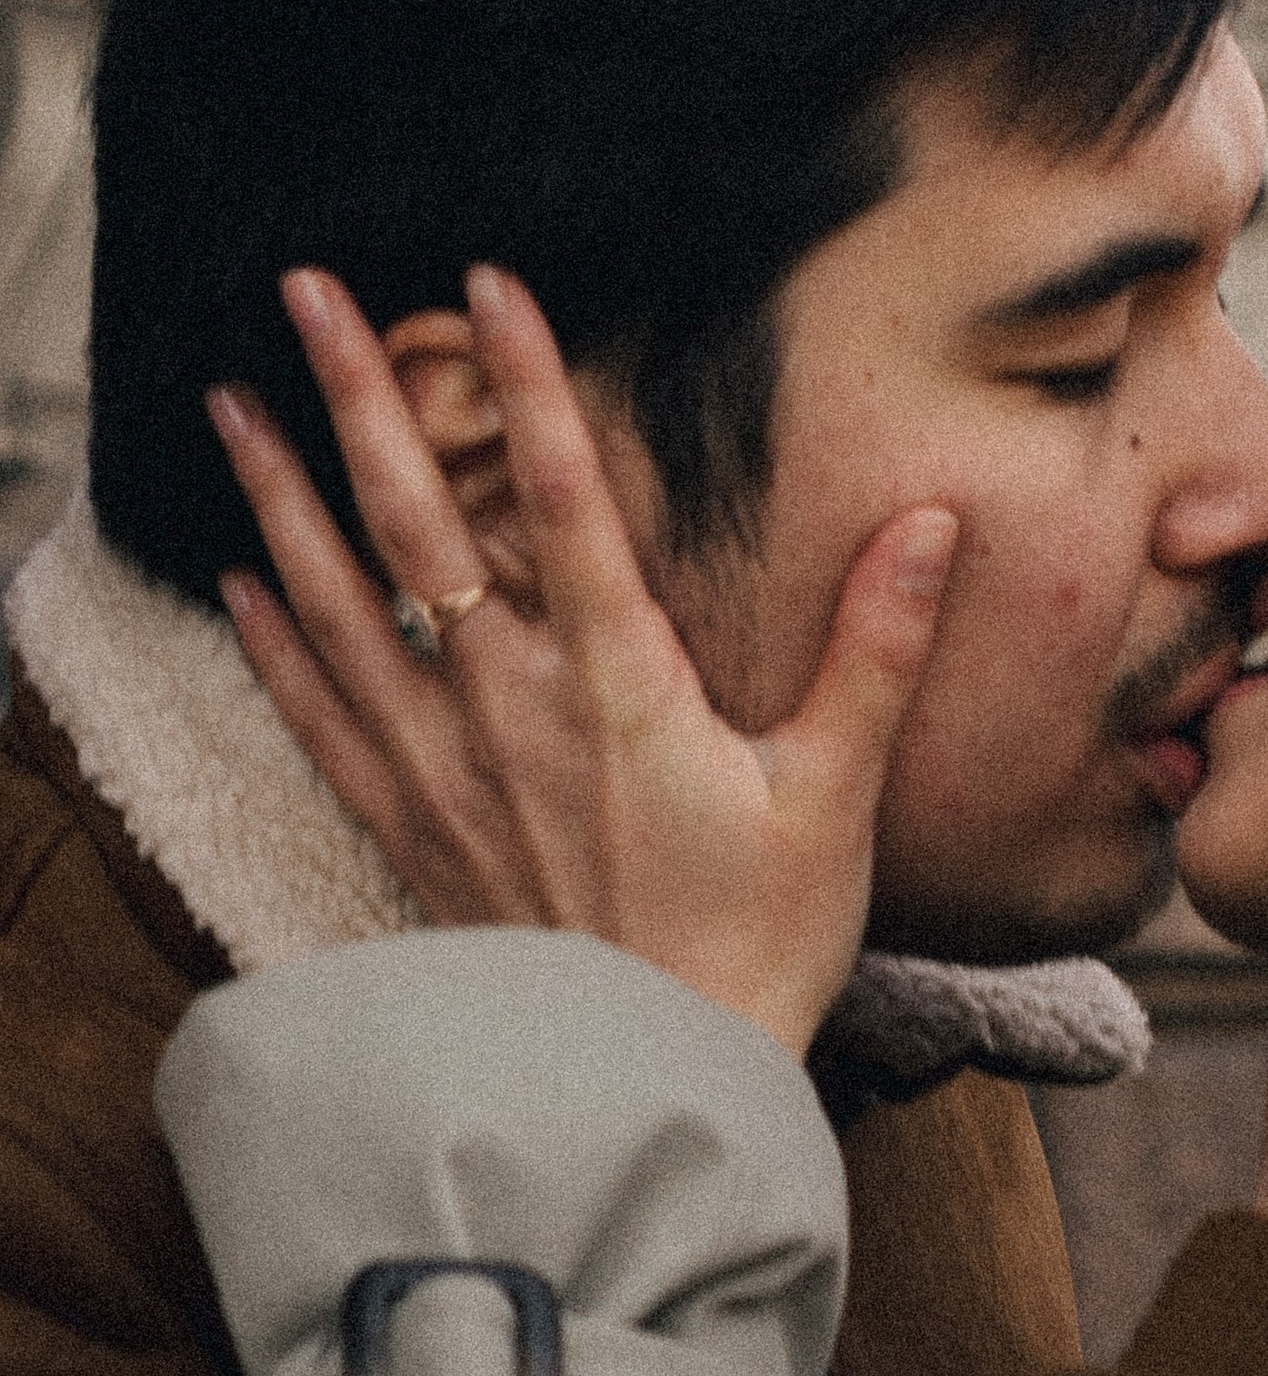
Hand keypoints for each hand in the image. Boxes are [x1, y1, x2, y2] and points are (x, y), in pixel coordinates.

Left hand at [206, 268, 955, 1055]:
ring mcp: (446, 771)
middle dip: (361, 398)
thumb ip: (876, 649)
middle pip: (417, 526)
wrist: (647, 1093)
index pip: (561, 501)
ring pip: (341, 607)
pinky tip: (238, 581)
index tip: (490, 282)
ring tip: (229, 406)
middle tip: (308, 292)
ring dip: (279, 498)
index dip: (526, 385)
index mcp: (620, 689)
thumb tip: (929, 523)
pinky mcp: (412, 833)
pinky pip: (320, 719)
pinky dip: (273, 644)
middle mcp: (511, 712)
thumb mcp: (835, 796)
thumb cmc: (757, 948)